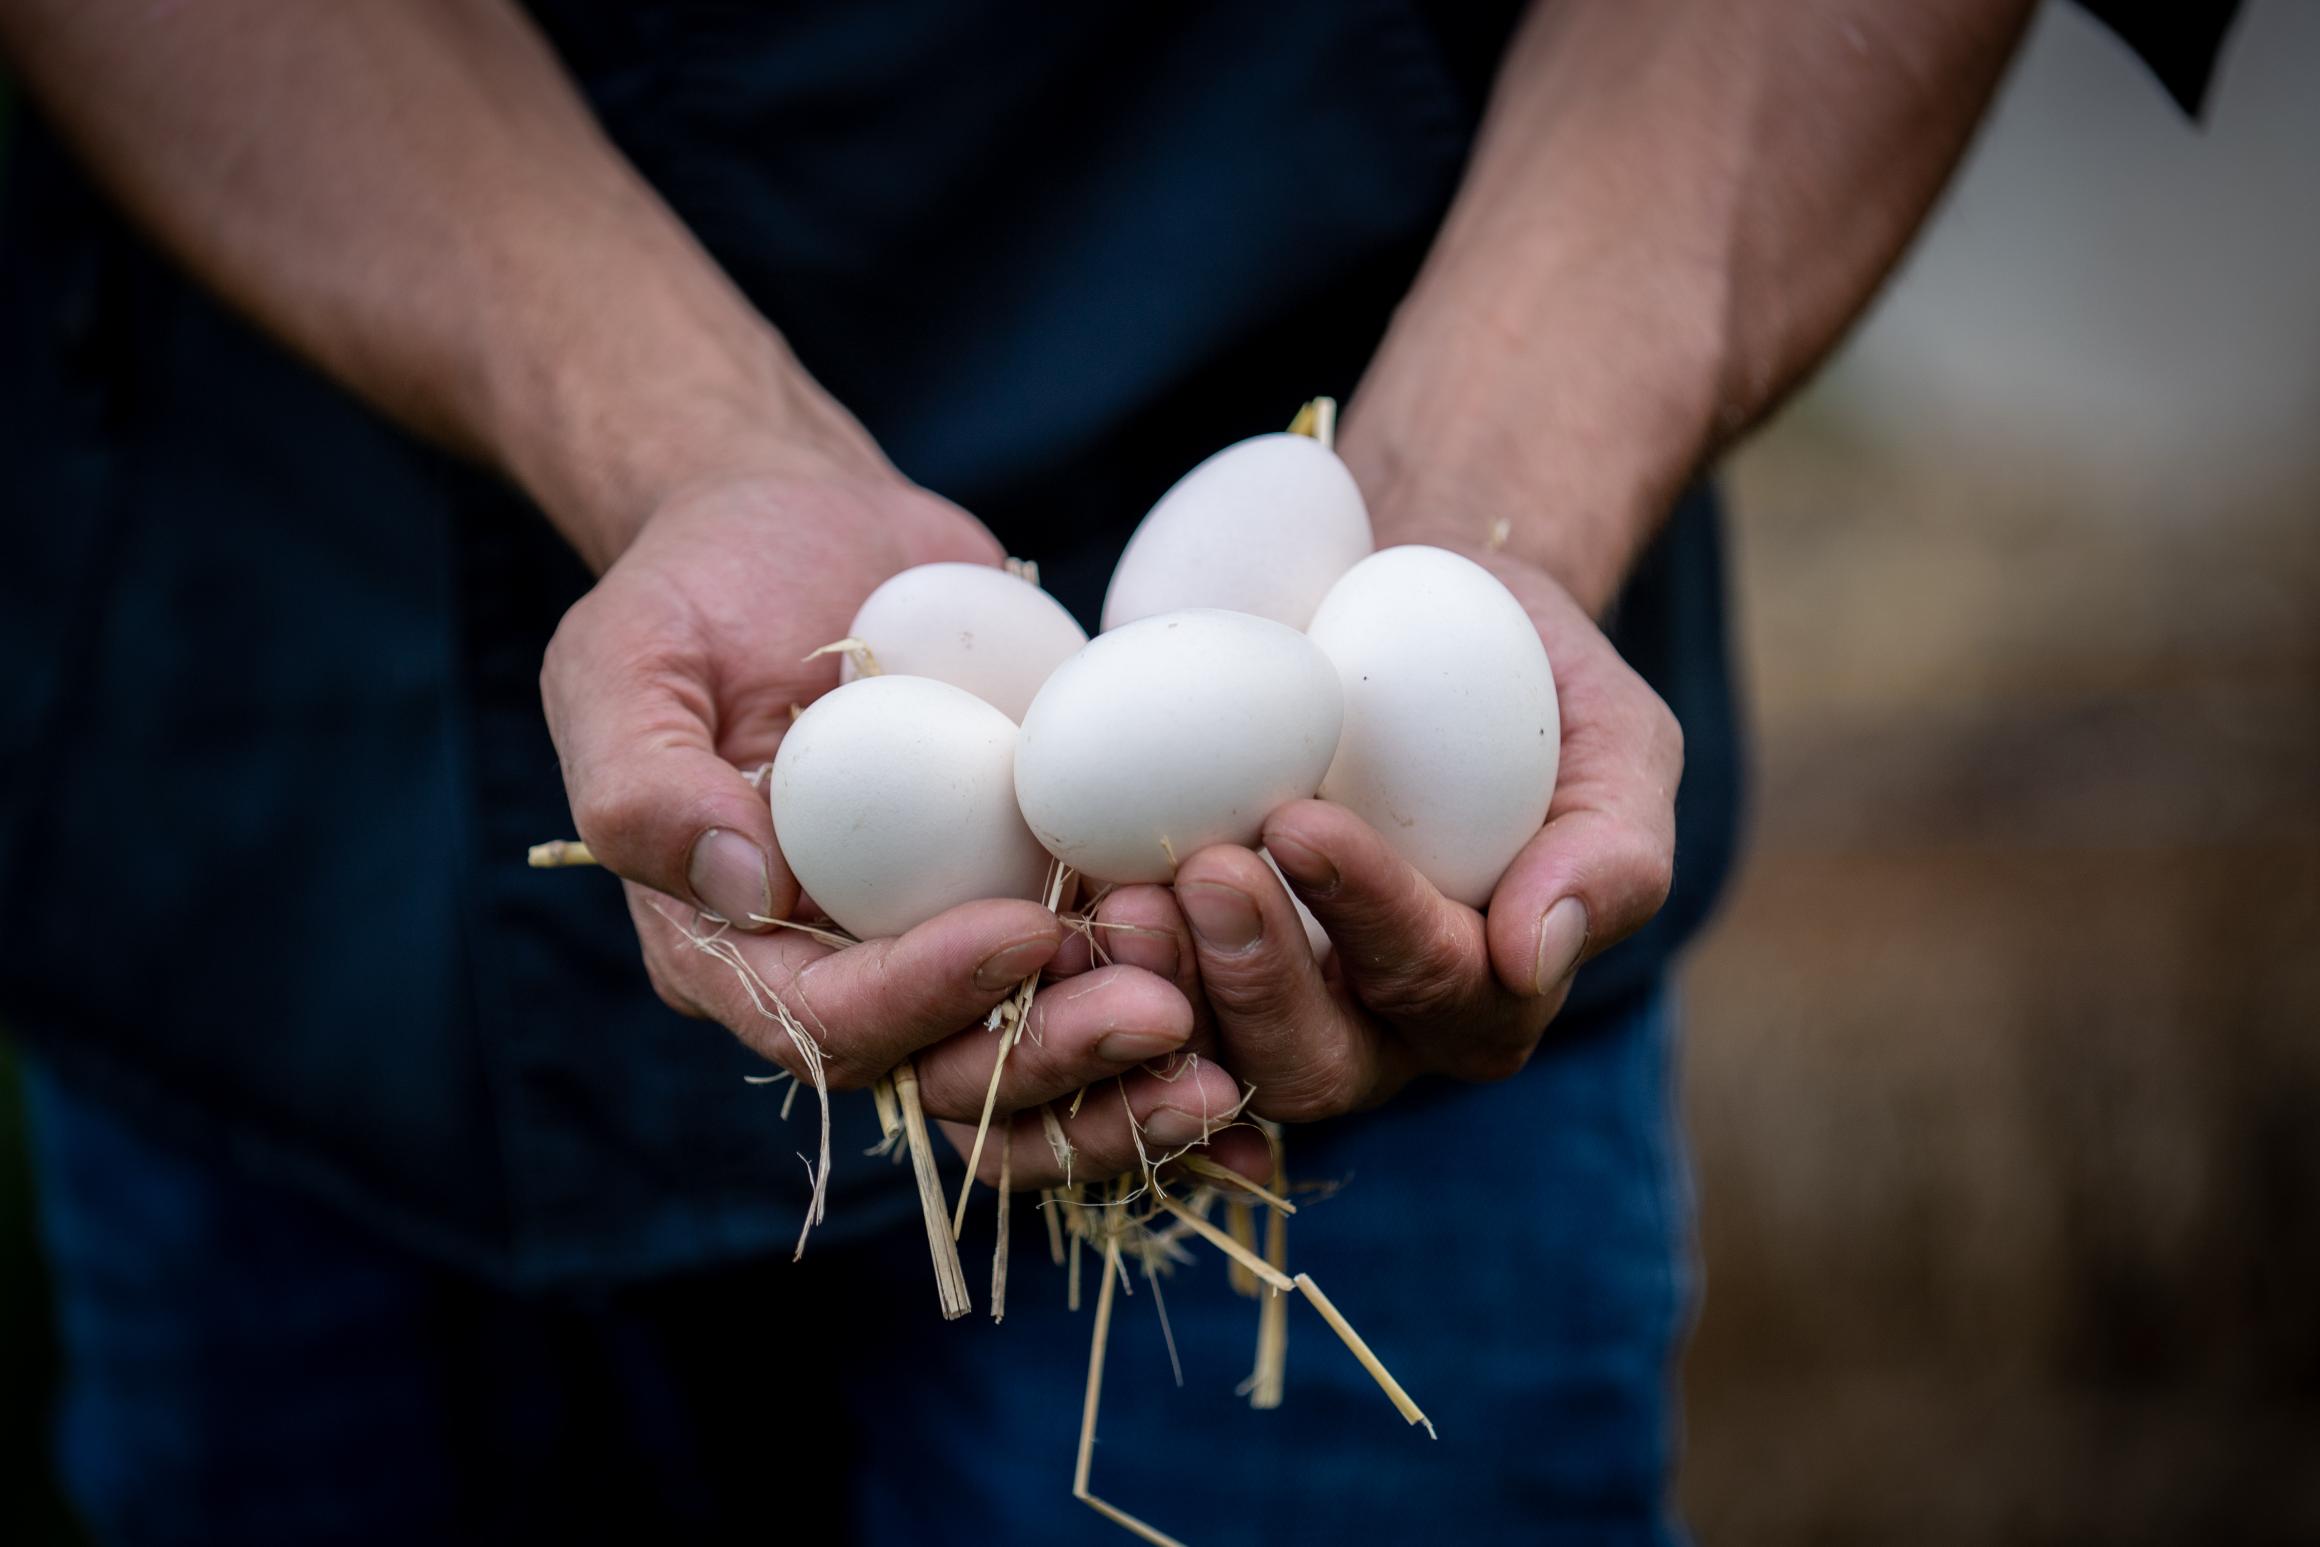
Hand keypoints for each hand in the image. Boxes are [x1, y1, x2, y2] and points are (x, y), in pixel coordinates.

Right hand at [539, 466, 1256, 1178]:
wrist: (802, 528)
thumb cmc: (696, 587)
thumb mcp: (625, 662)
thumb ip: (643, 784)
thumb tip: (751, 887)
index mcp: (737, 949)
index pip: (835, 1018)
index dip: (930, 996)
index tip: (1024, 929)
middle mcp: (848, 973)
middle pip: (956, 1076)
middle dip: (1063, 1062)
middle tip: (1169, 1013)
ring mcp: (949, 944)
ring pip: (1046, 1065)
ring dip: (1138, 1076)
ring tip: (1236, 1050)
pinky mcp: (1037, 899)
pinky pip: (1111, 985)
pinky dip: (1190, 1020)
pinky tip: (1269, 1041)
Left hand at [1077, 549, 1681, 1121]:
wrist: (1408, 621)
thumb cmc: (1532, 682)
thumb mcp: (1616, 742)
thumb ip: (1613, 848)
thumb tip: (1536, 950)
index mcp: (1489, 998)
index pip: (1438, 987)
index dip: (1371, 919)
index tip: (1303, 822)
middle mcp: (1375, 1035)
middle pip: (1315, 1063)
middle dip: (1257, 976)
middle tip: (1203, 869)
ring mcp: (1264, 1015)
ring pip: (1208, 1059)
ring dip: (1162, 988)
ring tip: (1125, 896)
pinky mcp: (1177, 974)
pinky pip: (1127, 1014)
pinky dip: (1091, 975)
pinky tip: (1066, 903)